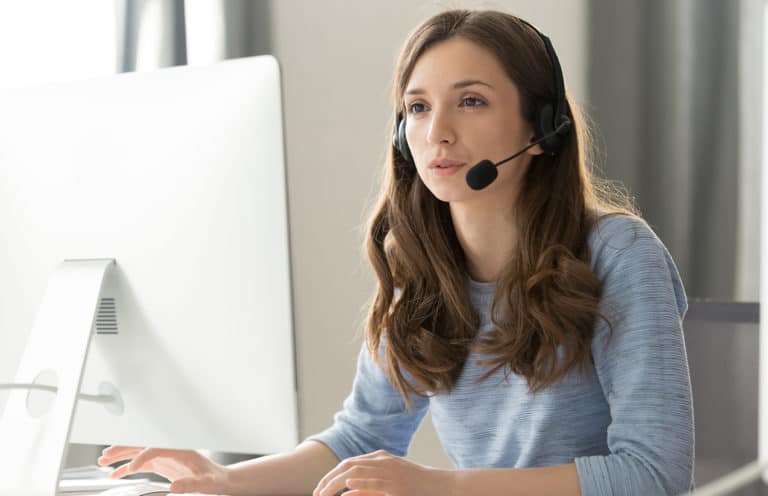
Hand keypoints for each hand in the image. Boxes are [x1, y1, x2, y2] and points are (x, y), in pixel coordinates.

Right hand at [97, 445, 231, 493]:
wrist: (219, 479)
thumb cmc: (215, 479)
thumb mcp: (206, 483)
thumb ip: (191, 484)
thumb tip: (174, 487)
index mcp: (181, 450)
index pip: (156, 448)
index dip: (142, 457)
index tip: (132, 468)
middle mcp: (171, 449)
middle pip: (143, 445)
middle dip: (123, 449)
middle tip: (105, 455)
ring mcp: (165, 456)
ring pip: (138, 452)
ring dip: (121, 455)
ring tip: (103, 460)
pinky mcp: (162, 464)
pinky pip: (141, 464)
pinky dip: (127, 468)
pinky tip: (115, 474)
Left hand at [312, 449, 454, 495]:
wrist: (441, 485)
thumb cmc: (415, 488)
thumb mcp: (388, 485)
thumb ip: (367, 489)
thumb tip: (345, 494)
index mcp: (380, 458)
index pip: (348, 463)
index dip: (330, 475)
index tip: (319, 489)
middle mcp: (382, 460)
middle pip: (347, 466)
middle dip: (328, 479)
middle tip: (316, 493)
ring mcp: (389, 470)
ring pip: (355, 472)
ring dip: (336, 483)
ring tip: (323, 493)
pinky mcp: (395, 483)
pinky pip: (373, 481)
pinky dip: (358, 483)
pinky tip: (347, 486)